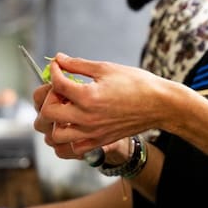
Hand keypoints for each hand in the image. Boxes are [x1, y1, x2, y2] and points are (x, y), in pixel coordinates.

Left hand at [36, 53, 173, 154]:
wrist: (160, 105)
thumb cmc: (136, 84)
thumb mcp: (106, 68)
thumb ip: (78, 65)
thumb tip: (59, 59)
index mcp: (88, 96)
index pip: (56, 84)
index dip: (54, 70)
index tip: (58, 65)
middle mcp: (87, 118)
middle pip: (48, 113)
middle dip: (48, 99)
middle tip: (59, 90)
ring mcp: (92, 133)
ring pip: (55, 136)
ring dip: (53, 122)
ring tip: (63, 109)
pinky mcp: (99, 142)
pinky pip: (72, 149)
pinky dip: (66, 140)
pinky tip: (72, 124)